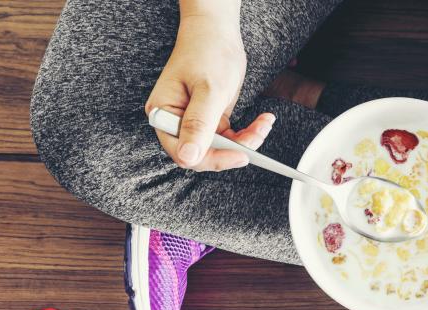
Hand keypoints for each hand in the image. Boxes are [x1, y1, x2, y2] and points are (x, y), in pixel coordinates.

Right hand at [145, 14, 274, 170]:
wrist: (216, 32)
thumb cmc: (207, 51)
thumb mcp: (209, 89)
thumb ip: (199, 124)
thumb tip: (187, 157)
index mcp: (164, 114)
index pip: (183, 151)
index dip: (212, 158)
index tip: (240, 155)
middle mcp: (176, 121)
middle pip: (202, 153)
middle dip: (232, 150)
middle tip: (257, 137)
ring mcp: (193, 122)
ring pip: (220, 148)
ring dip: (245, 141)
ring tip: (263, 124)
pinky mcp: (210, 120)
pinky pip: (228, 137)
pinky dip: (247, 133)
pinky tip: (262, 122)